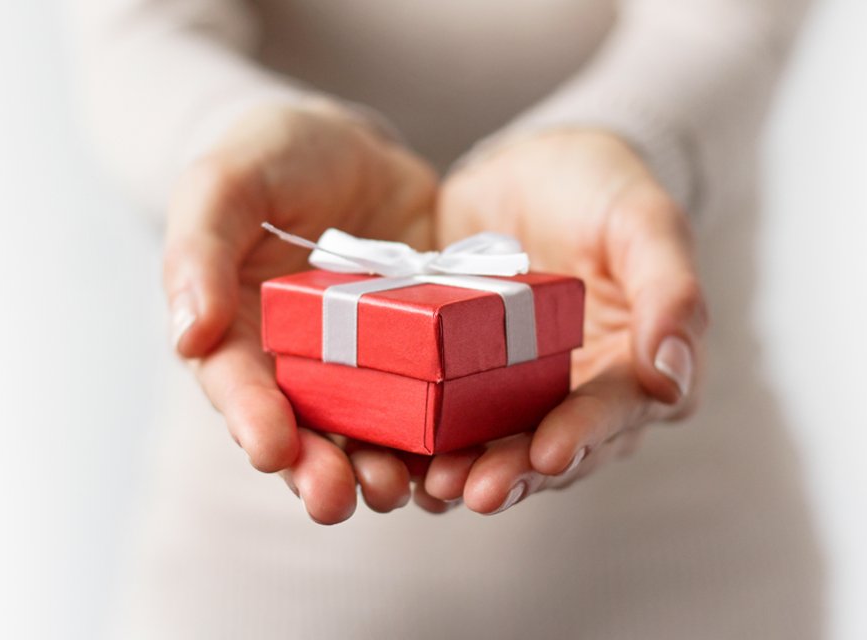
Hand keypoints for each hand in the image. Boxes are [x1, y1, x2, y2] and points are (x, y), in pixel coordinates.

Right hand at [164, 102, 436, 522]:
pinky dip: (440, 431)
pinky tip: (457, 451)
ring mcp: (361, 364)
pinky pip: (430, 398)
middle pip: (303, 430)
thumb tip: (188, 334)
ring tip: (399, 489)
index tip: (269, 448)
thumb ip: (199, 248)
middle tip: (335, 499)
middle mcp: (297, 365)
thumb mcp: (225, 182)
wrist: (343, 149)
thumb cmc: (268, 159)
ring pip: (368, 431)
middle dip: (316, 470)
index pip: (238, 387)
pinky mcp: (419, 352)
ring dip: (380, 468)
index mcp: (237, 334)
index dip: (251, 420)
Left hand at [422, 130, 707, 513]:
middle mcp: (576, 394)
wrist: (530, 167)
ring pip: (496, 446)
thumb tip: (674, 375)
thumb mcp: (643, 221)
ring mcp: (516, 391)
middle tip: (476, 491)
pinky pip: (445, 419)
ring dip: (467, 470)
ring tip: (434, 486)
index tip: (550, 453)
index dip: (583, 436)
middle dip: (515, 472)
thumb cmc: (600, 189)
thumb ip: (670, 291)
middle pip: (550, 448)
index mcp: (633, 368)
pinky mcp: (463, 379)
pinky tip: (399, 459)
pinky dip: (424, 443)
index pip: (614, 414)